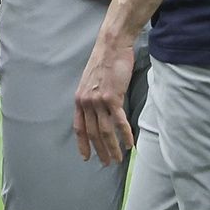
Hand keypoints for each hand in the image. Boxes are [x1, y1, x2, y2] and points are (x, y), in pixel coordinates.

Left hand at [73, 29, 136, 165]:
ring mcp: (99, 100)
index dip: (83, 144)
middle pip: (92, 133)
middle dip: (100, 151)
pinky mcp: (112, 97)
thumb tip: (98, 111)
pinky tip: (130, 144)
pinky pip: (119, 121)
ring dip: (112, 147)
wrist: (111, 46)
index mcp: (79, 99)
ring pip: (105, 131)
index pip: (79, 128)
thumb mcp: (91, 82)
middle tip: (107, 163)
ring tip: (119, 158)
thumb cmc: (104, 62)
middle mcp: (86, 102)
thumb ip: (92, 98)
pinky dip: (125, 135)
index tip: (86, 157)